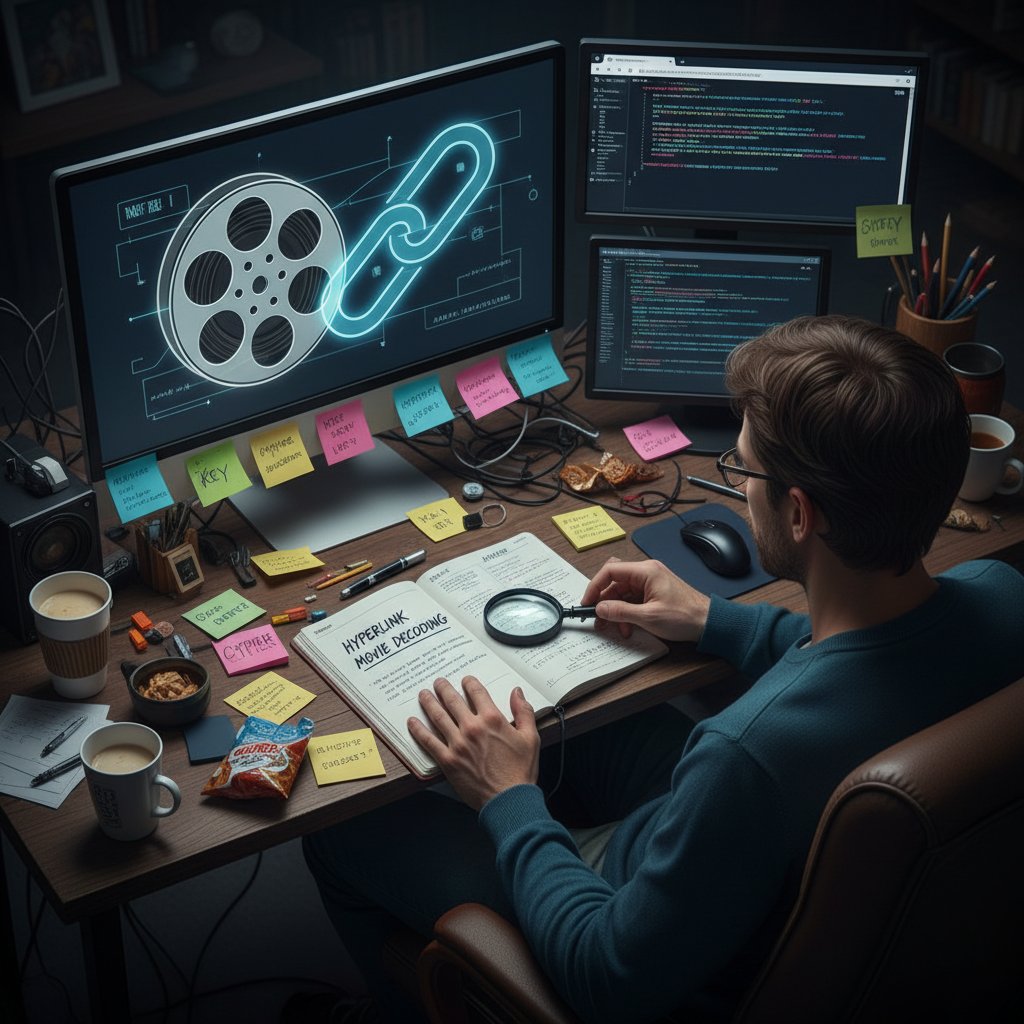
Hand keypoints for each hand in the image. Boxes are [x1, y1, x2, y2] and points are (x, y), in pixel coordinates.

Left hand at [408, 677, 539, 809]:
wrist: (509, 800)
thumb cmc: (520, 771)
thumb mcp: (530, 738)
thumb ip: (523, 712)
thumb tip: (517, 692)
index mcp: (492, 719)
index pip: (476, 692)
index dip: (469, 683)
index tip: (465, 680)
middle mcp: (472, 728)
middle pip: (453, 701)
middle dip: (444, 689)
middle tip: (438, 682)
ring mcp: (457, 744)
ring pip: (438, 716)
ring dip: (429, 703)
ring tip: (423, 695)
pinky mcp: (448, 760)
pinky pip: (429, 741)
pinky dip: (418, 730)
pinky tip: (412, 722)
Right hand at [580, 557, 710, 642]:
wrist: (709, 623)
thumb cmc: (686, 616)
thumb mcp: (648, 617)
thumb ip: (621, 612)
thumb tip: (600, 608)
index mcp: (646, 571)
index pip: (610, 571)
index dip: (595, 586)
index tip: (588, 602)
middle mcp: (647, 573)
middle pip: (615, 583)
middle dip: (604, 601)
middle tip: (597, 618)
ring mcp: (650, 583)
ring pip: (622, 593)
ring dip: (616, 611)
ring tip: (615, 628)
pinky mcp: (654, 594)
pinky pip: (632, 600)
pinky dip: (626, 613)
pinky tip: (628, 627)